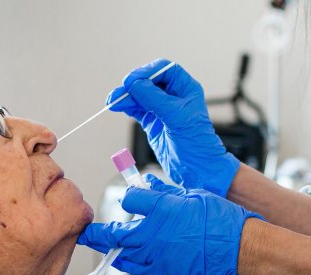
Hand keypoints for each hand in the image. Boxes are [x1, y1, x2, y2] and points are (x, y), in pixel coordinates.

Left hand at [78, 175, 262, 274]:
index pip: (129, 200)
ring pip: (122, 257)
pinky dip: (131, 263)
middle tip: (88, 233)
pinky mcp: (164, 272)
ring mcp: (156, 257)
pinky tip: (130, 260)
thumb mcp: (191, 196)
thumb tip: (148, 184)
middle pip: (113, 234)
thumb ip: (165, 192)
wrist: (239, 248)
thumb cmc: (220, 219)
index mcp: (159, 209)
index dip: (130, 197)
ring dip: (112, 251)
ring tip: (105, 247)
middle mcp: (152, 234)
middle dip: (98, 234)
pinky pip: (139, 269)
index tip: (131, 196)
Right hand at [108, 58, 240, 196]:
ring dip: (126, 97)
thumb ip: (154, 98)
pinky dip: (126, 107)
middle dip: (133, 85)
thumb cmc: (197, 143)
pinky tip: (118, 106)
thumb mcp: (176, 117)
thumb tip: (135, 84)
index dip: (147, 72)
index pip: (164, 70)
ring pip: (140, 96)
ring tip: (113, 100)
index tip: (133, 80)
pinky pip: (137, 109)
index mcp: (186, 89)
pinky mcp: (153, 122)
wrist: (197, 168)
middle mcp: (174, 97)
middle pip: (148, 82)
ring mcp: (162, 110)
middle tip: (121, 91)